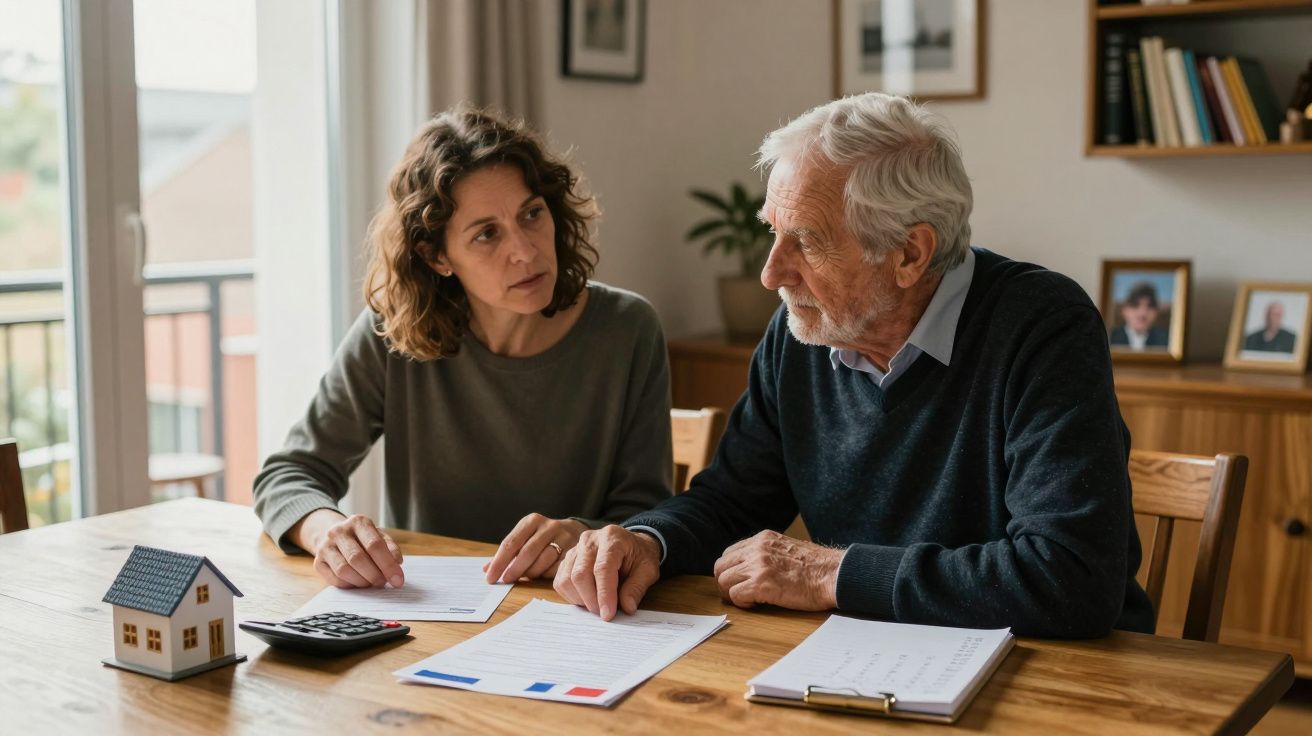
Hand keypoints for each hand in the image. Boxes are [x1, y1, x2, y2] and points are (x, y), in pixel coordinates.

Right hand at [294, 509, 405, 588]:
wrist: (335, 536)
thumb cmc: (363, 539)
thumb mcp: (379, 537)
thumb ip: (390, 549)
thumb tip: (397, 563)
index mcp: (358, 522)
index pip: (374, 545)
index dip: (388, 565)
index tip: (398, 580)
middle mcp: (339, 531)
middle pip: (358, 558)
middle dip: (374, 575)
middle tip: (383, 583)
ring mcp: (325, 546)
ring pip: (344, 570)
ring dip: (362, 582)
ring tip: (371, 583)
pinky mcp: (318, 562)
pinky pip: (335, 579)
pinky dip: (350, 585)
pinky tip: (358, 583)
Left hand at [484, 514, 586, 583]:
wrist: (574, 531)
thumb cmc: (542, 538)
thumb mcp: (525, 538)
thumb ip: (507, 553)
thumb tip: (486, 569)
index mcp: (531, 521)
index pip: (511, 542)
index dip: (499, 562)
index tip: (490, 577)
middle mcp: (548, 526)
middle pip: (527, 552)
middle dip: (514, 569)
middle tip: (505, 580)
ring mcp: (563, 537)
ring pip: (543, 561)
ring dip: (530, 573)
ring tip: (525, 578)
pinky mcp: (575, 550)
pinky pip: (556, 568)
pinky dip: (546, 574)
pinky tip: (541, 576)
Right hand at [553, 526, 661, 620]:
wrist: (630, 544)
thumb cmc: (639, 556)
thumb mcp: (648, 570)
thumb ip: (637, 587)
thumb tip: (627, 607)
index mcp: (612, 538)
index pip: (602, 568)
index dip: (604, 594)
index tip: (608, 615)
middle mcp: (589, 540)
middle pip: (580, 574)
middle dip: (591, 600)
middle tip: (604, 613)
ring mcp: (575, 549)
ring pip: (567, 579)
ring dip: (581, 599)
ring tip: (597, 605)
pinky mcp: (567, 559)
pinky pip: (560, 581)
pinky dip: (572, 596)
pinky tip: (587, 598)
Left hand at [712, 530, 843, 610]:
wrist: (833, 574)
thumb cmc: (817, 567)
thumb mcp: (787, 548)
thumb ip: (768, 553)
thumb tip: (753, 566)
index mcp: (763, 539)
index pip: (730, 553)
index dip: (732, 570)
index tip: (740, 580)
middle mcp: (757, 549)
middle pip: (721, 566)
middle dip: (726, 582)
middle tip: (738, 593)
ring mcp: (757, 566)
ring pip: (724, 581)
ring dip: (733, 593)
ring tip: (750, 599)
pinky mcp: (761, 584)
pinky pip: (735, 595)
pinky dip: (742, 602)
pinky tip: (756, 604)